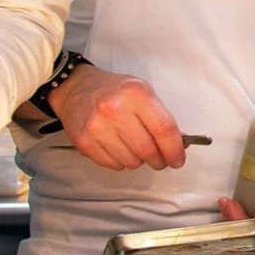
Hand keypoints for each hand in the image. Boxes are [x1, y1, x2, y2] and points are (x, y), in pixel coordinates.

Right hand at [49, 65, 184, 169]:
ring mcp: (97, 127)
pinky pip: (113, 165)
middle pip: (148, 150)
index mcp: (135, 94)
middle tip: (161, 160)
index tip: (178, 159)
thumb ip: (161, 117)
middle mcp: (115, 110)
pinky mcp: (84, 142)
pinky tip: (120, 149)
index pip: (164, 129)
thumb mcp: (143, 92)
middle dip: (159, 160)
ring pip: (131, 161)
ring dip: (139, 161)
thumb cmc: (113, 90)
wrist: (76, 89)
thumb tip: (178, 144)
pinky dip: (122, 162)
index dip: (174, 149)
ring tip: (136, 149)